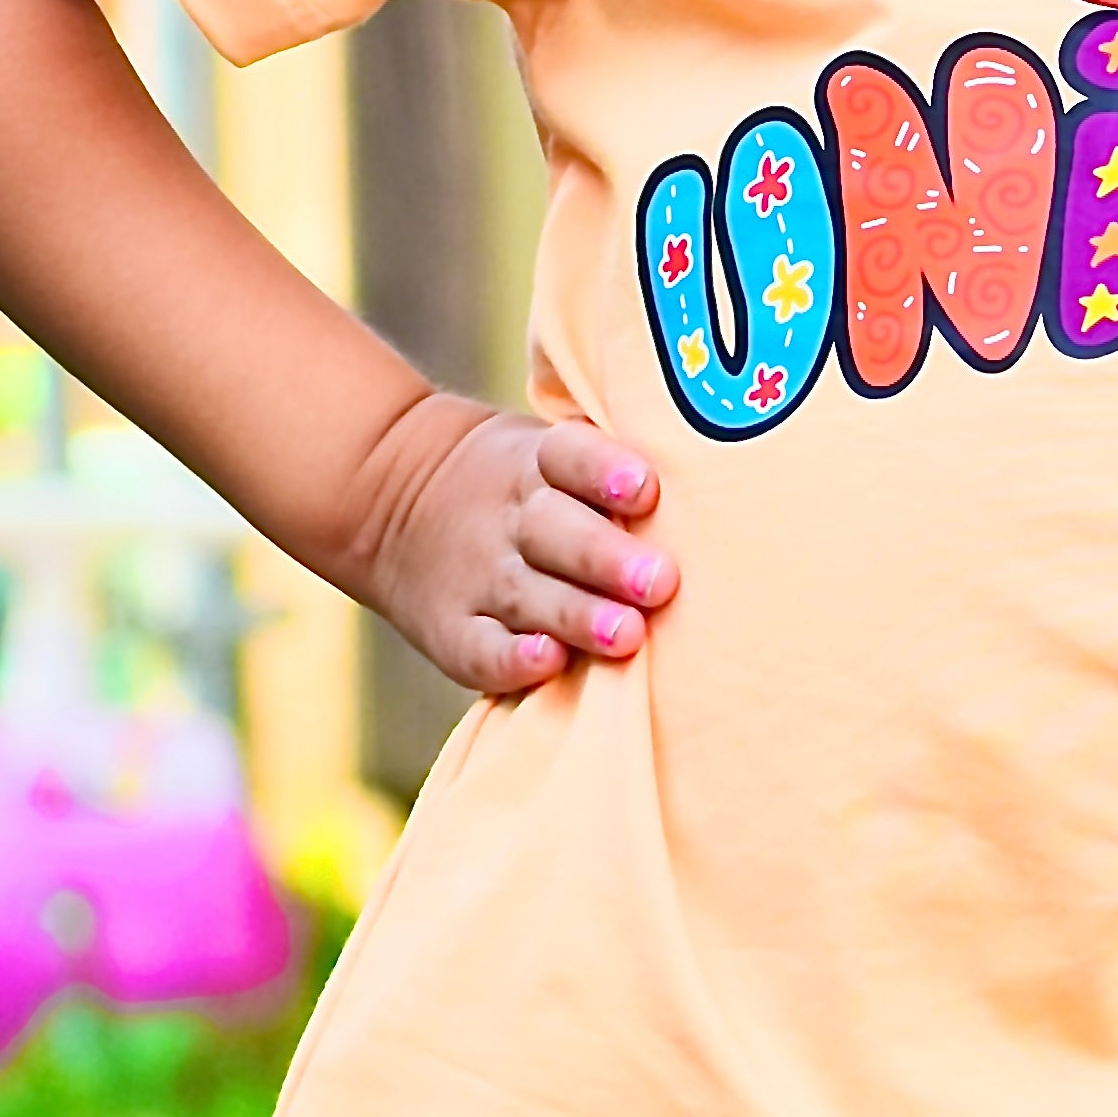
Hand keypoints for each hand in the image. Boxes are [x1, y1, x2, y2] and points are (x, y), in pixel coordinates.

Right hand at [348, 393, 675, 698]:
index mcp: (539, 464)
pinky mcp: (453, 629)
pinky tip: (546, 663)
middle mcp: (511, 519)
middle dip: (609, 558)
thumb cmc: (533, 489)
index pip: (571, 457)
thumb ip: (617, 474)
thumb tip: (722, 489)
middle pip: (557, 532)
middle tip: (661, 581)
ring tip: (627, 634)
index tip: (645, 488)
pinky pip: (481, 648)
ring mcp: (479, 575)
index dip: (605, 470)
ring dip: (578, 615)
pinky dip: (511, 659)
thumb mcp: (553, 454)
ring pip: (529, 594)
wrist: (396, 498)